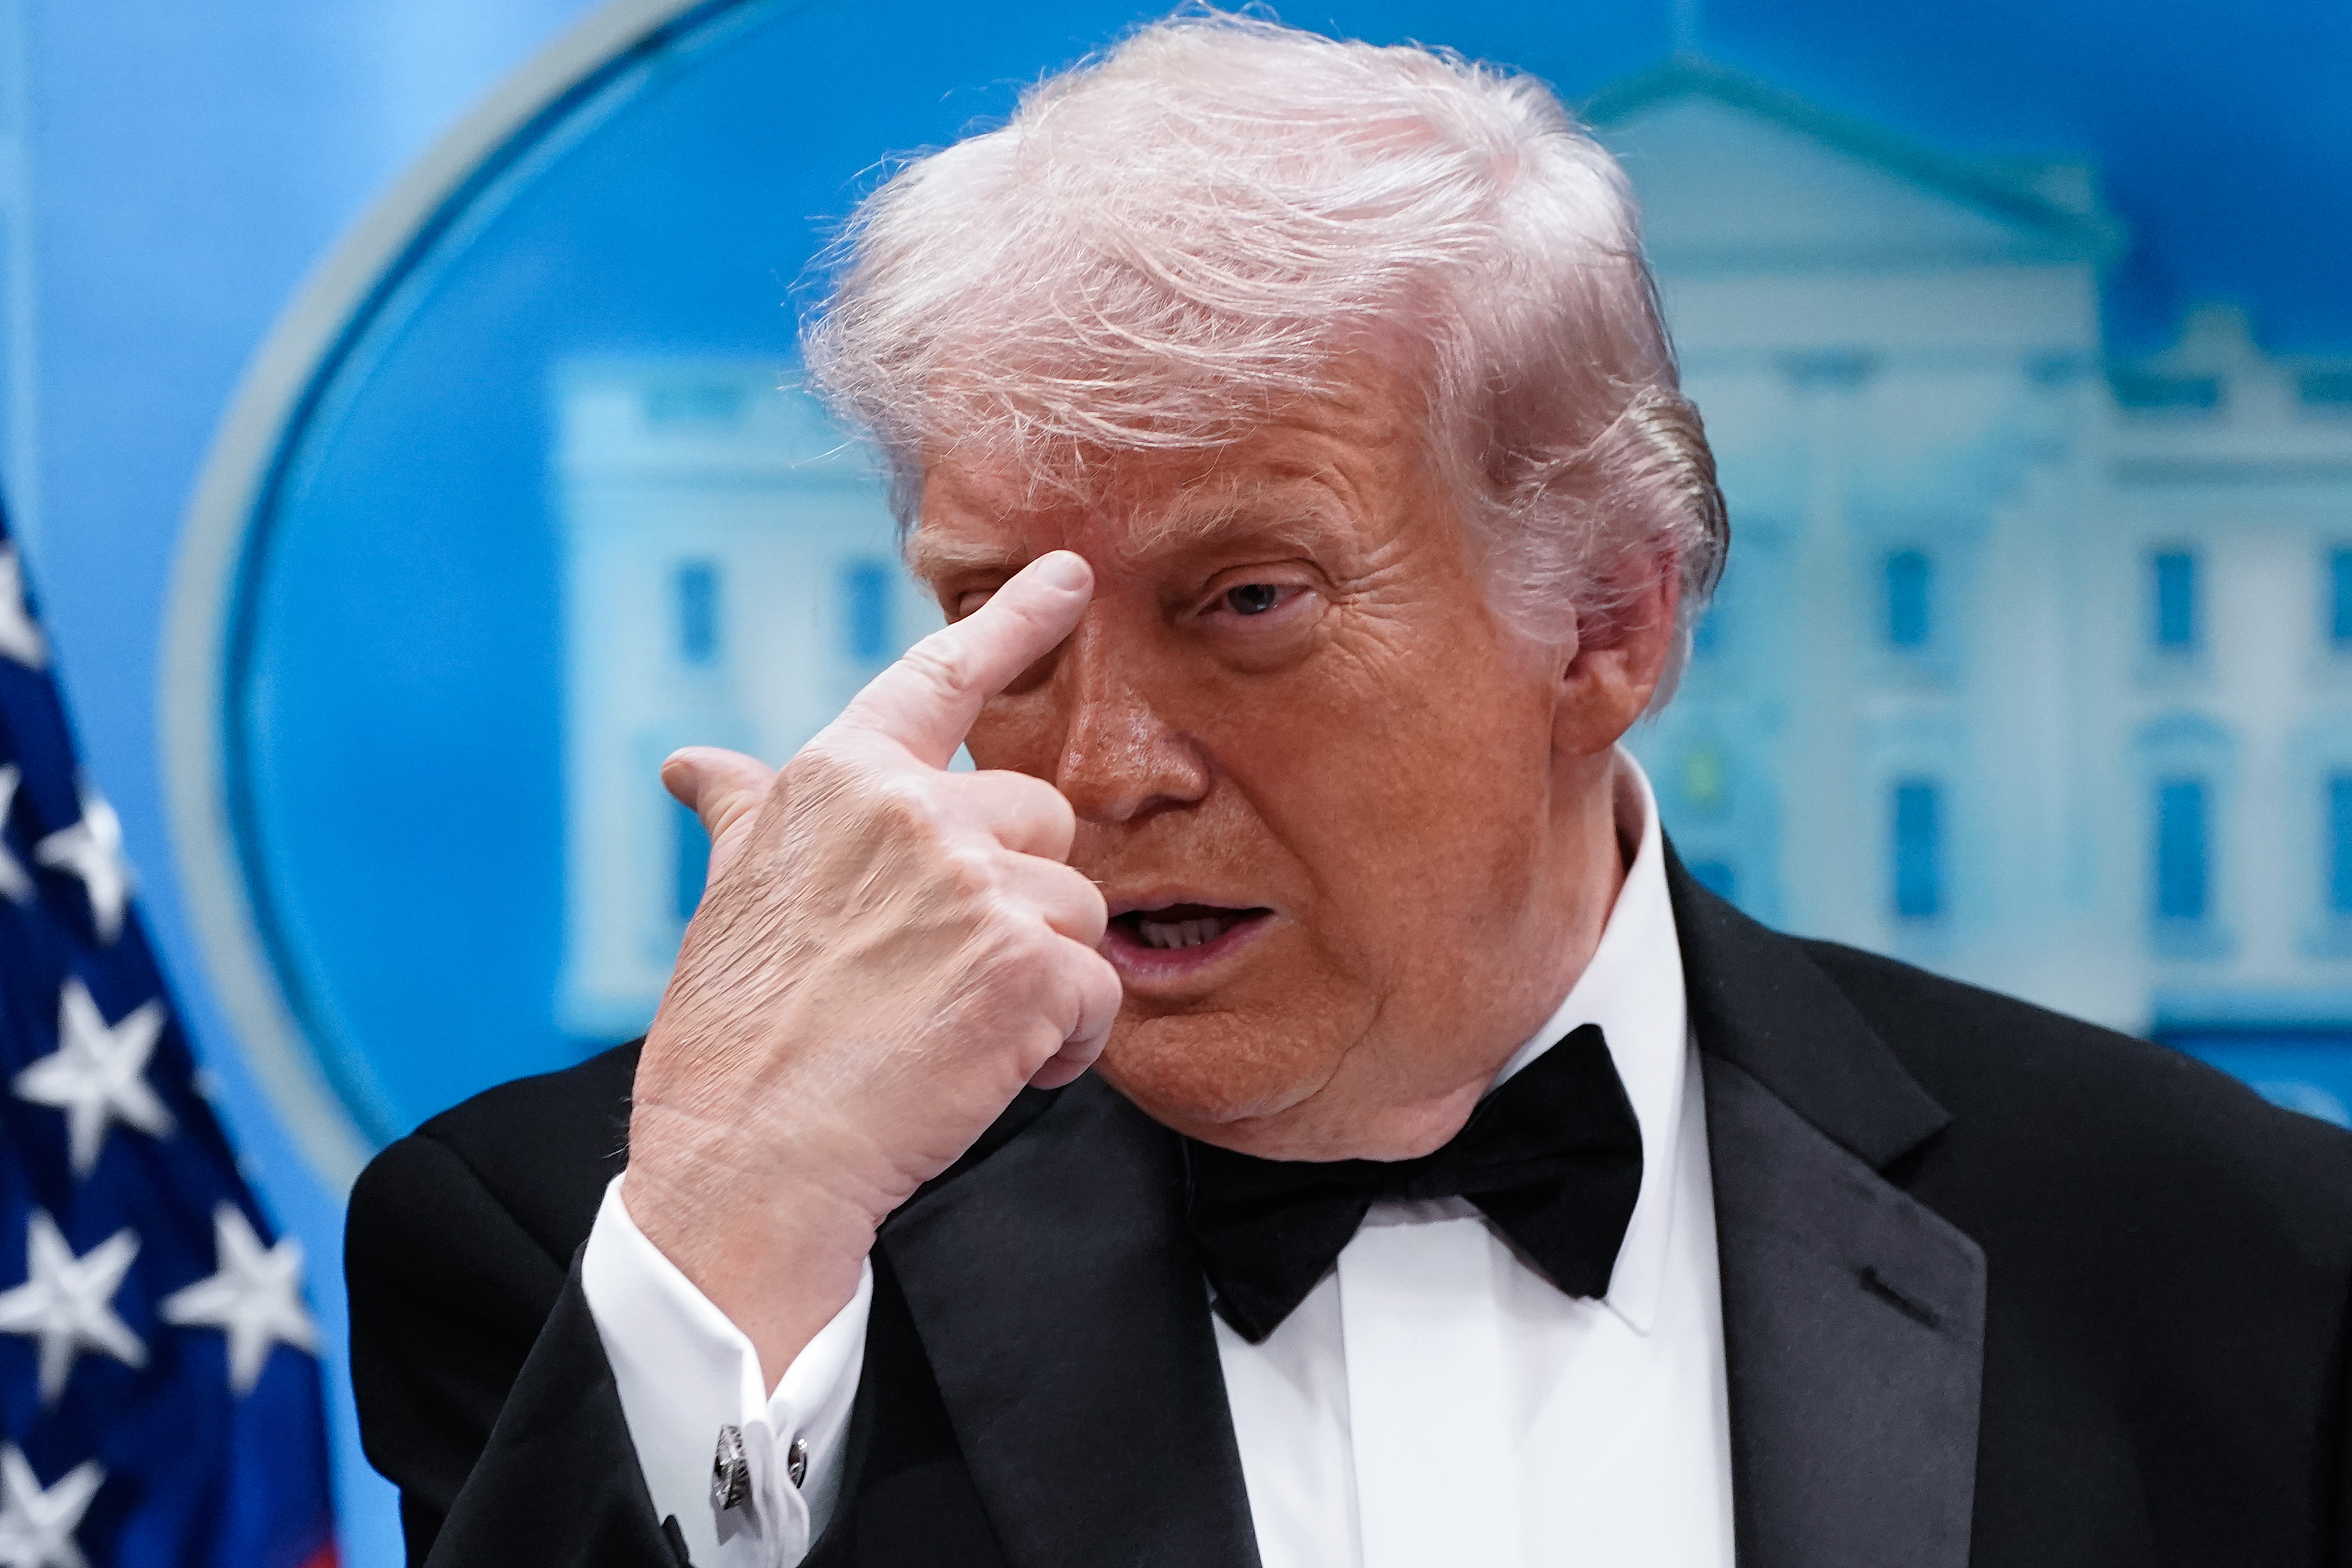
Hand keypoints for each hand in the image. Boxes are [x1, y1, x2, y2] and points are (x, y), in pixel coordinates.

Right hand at [622, 551, 1118, 1383]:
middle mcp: (913, 811)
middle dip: (1019, 900)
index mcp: (840, 781)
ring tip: (961, 1034)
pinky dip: (1066, 1041)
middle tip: (948, 977)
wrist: (747, 1157)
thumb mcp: (731, 899)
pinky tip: (996, 1070)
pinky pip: (1097, 990)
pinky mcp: (1028, 964)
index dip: (1013, 621)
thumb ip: (746, 817)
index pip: (939, 679)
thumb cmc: (734, 1038)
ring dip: (1043, 979)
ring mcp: (976, 883)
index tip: (1068, 575)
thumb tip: (697, 765)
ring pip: (1079, 907)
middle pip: (1041, 821)